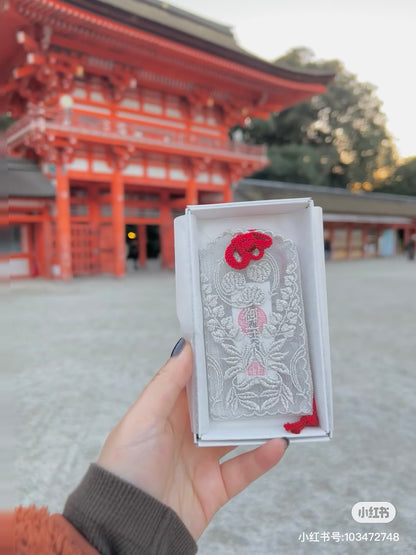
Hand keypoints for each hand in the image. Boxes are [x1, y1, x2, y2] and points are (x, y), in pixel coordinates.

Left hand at [98, 339, 286, 539]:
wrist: (127, 529)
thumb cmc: (124, 469)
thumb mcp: (142, 419)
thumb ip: (166, 384)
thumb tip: (185, 347)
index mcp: (166, 413)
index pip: (194, 382)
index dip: (212, 363)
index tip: (234, 342)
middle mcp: (186, 433)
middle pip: (220, 407)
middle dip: (240, 390)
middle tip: (266, 369)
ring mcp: (202, 460)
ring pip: (237, 435)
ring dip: (257, 422)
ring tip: (281, 403)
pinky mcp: (216, 487)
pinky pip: (245, 468)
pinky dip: (264, 457)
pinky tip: (278, 442)